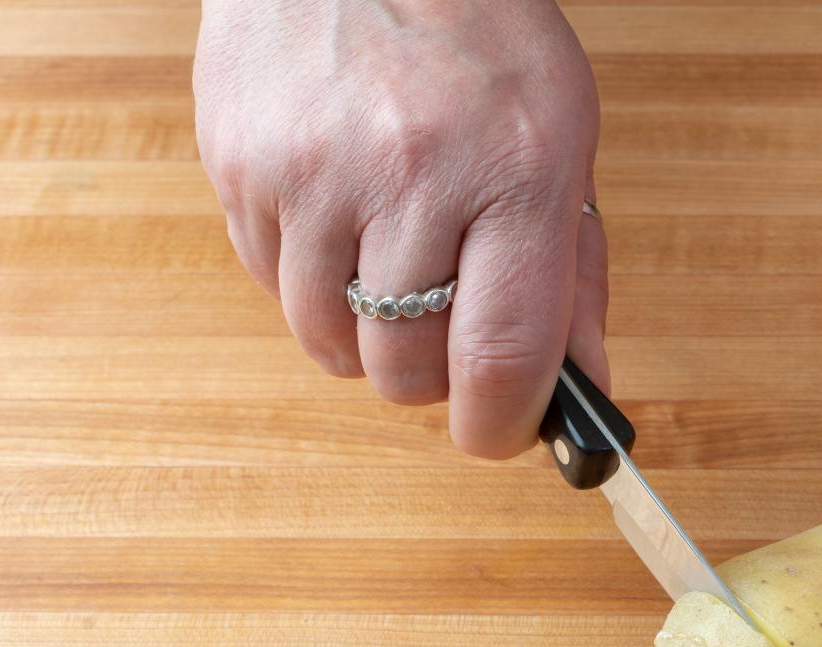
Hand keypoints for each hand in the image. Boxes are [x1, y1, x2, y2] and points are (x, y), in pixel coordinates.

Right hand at [194, 0, 606, 456]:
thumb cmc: (476, 33)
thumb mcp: (563, 137)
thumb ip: (575, 272)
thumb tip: (583, 387)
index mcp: (515, 170)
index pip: (500, 356)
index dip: (500, 425)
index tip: (502, 431)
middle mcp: (409, 173)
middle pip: (405, 369)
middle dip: (433, 378)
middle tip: (449, 332)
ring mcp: (310, 169)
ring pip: (330, 344)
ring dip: (366, 337)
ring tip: (393, 266)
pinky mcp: (238, 162)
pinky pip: (273, 287)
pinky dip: (311, 284)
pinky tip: (341, 219)